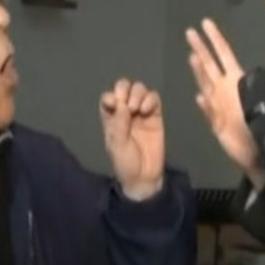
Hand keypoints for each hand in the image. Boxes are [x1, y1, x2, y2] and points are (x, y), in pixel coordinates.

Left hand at [100, 78, 164, 200]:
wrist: (145, 176)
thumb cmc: (125, 162)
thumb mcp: (117, 145)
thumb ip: (118, 124)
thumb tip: (121, 104)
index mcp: (111, 117)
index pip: (108, 97)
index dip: (111, 96)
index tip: (114, 104)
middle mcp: (125, 112)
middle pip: (124, 87)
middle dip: (124, 90)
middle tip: (127, 104)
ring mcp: (141, 112)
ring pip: (139, 89)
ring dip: (137, 94)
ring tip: (137, 109)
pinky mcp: (155, 115)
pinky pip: (154, 98)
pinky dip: (150, 99)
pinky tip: (147, 111)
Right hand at [185, 18, 264, 187]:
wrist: (259, 151)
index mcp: (236, 79)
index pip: (223, 54)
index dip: (215, 38)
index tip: (205, 24)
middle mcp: (224, 88)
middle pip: (209, 64)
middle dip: (200, 48)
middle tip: (190, 32)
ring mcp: (217, 104)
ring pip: (205, 82)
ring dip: (199, 71)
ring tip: (193, 56)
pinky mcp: (214, 121)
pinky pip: (208, 110)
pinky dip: (205, 104)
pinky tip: (200, 96)